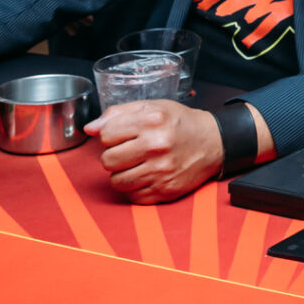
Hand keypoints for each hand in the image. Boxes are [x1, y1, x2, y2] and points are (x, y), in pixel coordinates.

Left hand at [87, 101, 223, 201]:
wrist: (213, 142)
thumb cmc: (181, 123)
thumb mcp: (152, 107)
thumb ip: (118, 114)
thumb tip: (90, 128)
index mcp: (151, 121)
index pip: (106, 135)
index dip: (110, 135)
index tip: (122, 136)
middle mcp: (156, 146)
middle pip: (107, 161)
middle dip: (114, 156)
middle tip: (129, 151)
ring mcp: (161, 171)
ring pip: (117, 182)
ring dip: (122, 174)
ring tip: (136, 165)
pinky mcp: (165, 190)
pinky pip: (132, 196)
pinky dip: (135, 188)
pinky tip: (146, 176)